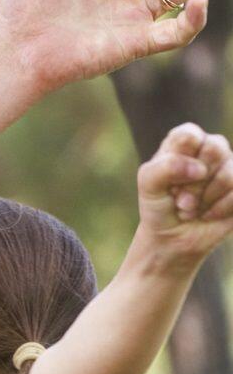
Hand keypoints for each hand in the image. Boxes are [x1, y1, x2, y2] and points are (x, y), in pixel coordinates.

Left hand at [136, 122, 232, 259]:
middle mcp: (211, 148)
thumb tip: (200, 169)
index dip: (180, 160)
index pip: (189, 134)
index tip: (170, 180)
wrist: (173, 239)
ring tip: (191, 208)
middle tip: (180, 198)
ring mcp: (230, 166)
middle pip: (214, 149)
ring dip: (205, 199)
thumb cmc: (159, 206)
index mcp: (184, 142)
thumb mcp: (148, 186)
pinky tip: (208, 214)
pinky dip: (219, 209)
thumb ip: (164, 168)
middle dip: (193, 183)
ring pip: (228, 174)